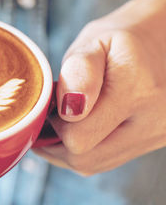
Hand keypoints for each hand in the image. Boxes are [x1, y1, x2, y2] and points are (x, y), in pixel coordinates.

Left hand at [33, 0, 165, 174]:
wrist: (162, 40)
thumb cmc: (120, 39)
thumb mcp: (94, 40)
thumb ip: (79, 71)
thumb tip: (69, 109)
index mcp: (136, 89)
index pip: (78, 137)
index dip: (54, 124)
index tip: (50, 105)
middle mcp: (154, 119)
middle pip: (85, 159)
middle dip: (58, 141)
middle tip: (51, 115)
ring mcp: (159, 135)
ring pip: (95, 165)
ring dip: (69, 150)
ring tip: (62, 122)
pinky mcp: (157, 141)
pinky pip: (109, 160)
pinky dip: (88, 150)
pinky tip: (80, 128)